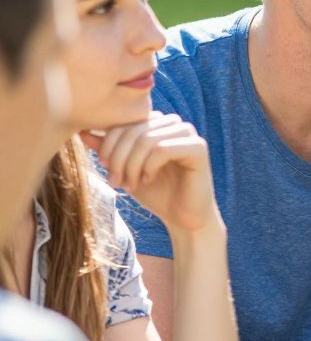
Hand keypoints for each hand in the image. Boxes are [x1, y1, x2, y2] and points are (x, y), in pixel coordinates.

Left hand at [84, 114, 219, 236]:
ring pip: (147, 139)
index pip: (124, 122)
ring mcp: (188, 135)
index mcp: (158, 123)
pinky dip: (149, 166)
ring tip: (130, 184)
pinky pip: (163, 149)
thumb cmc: (156, 193)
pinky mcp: (199, 148)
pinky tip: (148, 180)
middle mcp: (174, 124)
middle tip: (115, 181)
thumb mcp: (125, 169)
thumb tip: (82, 131)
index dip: (108, 144)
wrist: (183, 218)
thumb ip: (108, 150)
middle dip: (119, 157)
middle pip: (134, 129)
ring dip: (132, 164)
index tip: (105, 169)